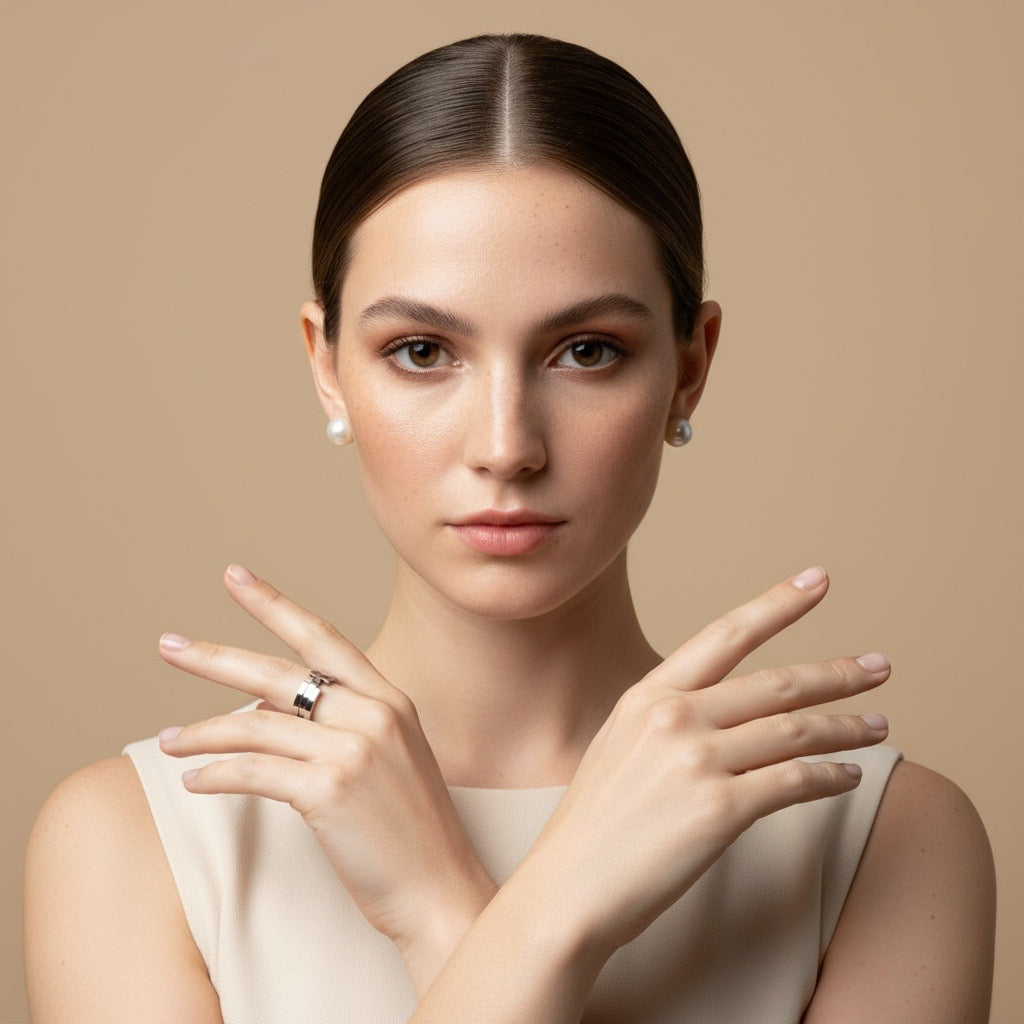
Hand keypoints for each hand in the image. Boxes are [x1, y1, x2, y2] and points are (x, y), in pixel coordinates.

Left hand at [156, 564, 496, 994]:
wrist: (441, 888)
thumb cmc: (411, 830)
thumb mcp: (388, 759)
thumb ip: (338, 725)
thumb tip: (263, 706)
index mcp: (390, 698)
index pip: (323, 637)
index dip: (274, 604)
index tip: (236, 577)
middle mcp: (374, 713)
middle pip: (277, 672)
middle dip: (215, 656)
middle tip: (168, 645)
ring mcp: (353, 750)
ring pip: (255, 724)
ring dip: (202, 733)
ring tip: (168, 741)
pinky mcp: (329, 791)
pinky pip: (254, 772)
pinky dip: (218, 775)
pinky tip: (194, 781)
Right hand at [519, 566, 891, 958]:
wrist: (568, 890)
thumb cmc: (594, 826)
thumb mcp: (620, 746)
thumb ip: (667, 718)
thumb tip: (727, 712)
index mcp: (647, 695)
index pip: (725, 634)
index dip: (777, 604)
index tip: (817, 580)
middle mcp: (674, 716)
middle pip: (777, 683)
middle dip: (837, 673)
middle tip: (878, 667)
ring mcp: (696, 760)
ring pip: (795, 730)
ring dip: (846, 727)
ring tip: (878, 725)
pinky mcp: (719, 809)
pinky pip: (795, 782)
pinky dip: (831, 777)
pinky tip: (849, 776)